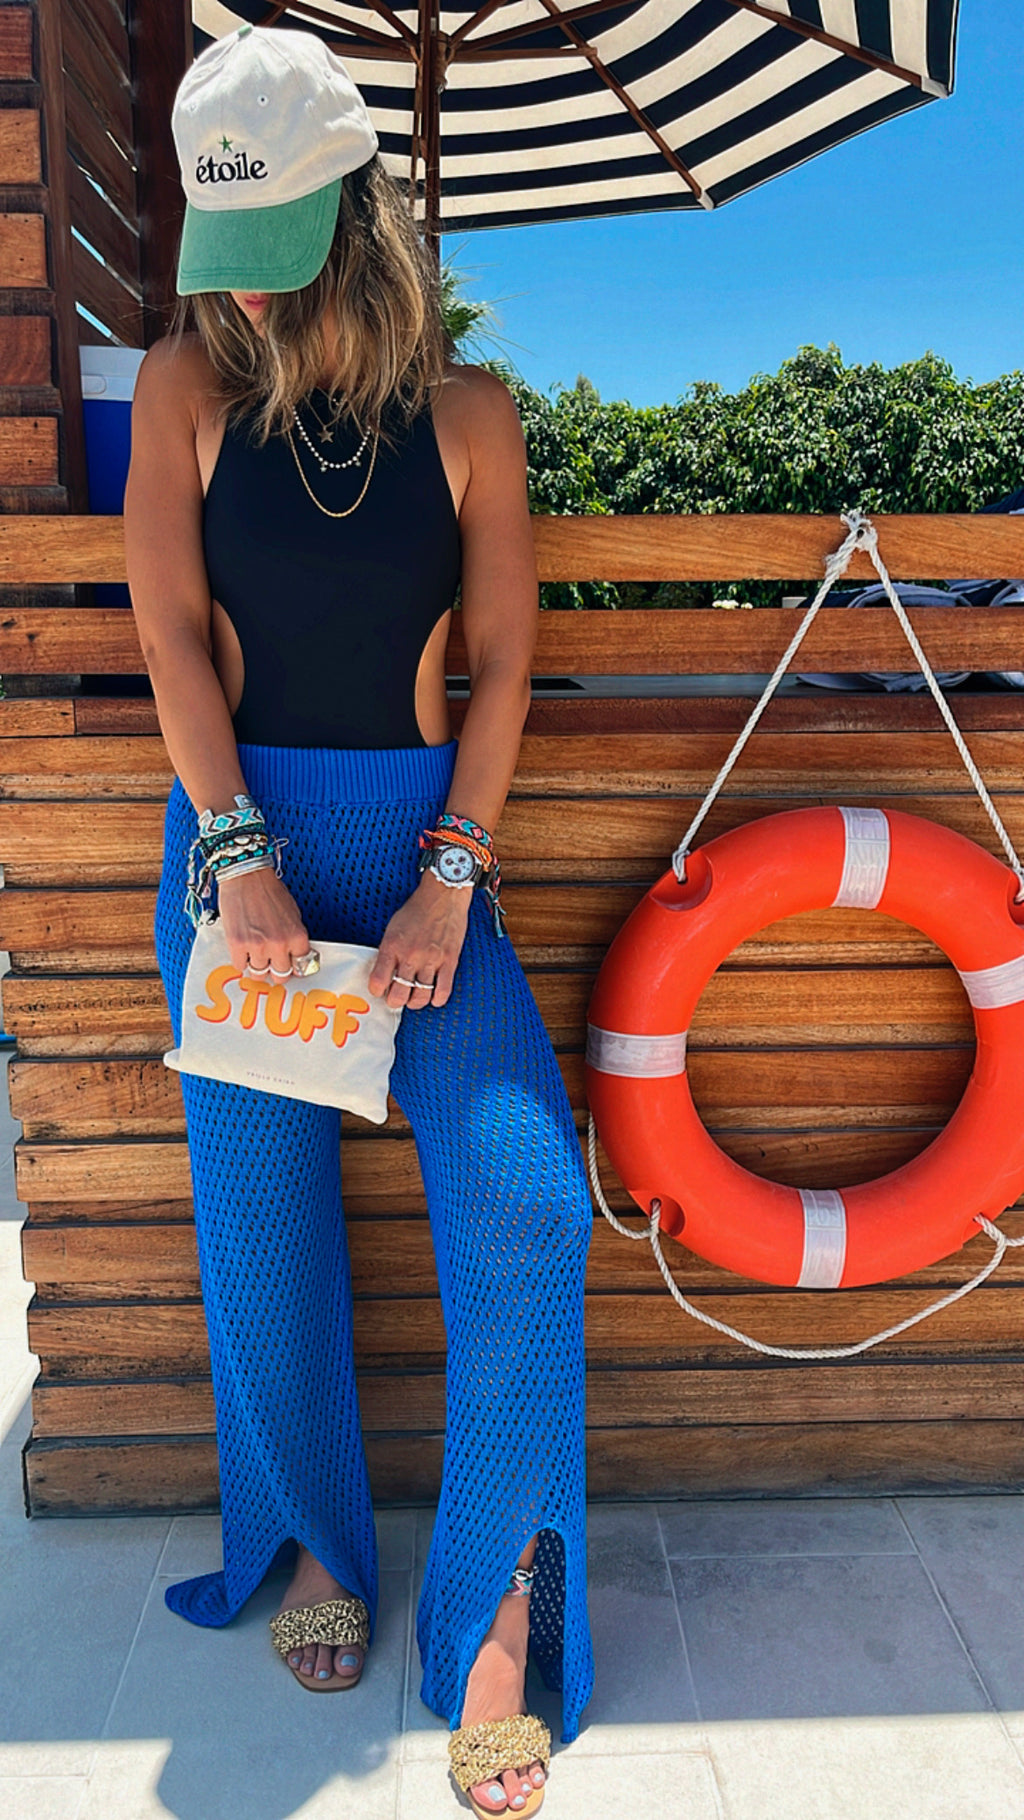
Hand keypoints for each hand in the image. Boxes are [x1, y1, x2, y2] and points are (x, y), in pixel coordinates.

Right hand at [215, 865, 311, 978]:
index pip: (301, 966)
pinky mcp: (237, 945)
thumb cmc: (268, 889)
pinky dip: (241, 960)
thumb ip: (294, 936)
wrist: (246, 876)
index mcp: (297, 936)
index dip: (294, 966)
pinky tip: (242, 948)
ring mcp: (258, 946)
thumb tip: (293, 954)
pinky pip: (240, 966)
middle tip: (270, 962)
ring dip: (257, 966)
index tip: (289, 964)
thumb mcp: (293, 913)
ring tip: (255, 953)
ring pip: (259, 974)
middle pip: (281, 975)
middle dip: (276, 969)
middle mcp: (279, 944)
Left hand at [368, 870, 471, 1010]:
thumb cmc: (417, 909)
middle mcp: (410, 956)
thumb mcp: (393, 927)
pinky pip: (443, 990)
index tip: (379, 990)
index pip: (378, 981)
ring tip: (413, 1000)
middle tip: (396, 999)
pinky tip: (433, 998)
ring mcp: (431, 960)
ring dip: (415, 1003)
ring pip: (421, 996)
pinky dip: (437, 999)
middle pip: (399, 994)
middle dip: (395, 1001)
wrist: (442, 895)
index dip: (377, 990)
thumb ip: (389, 951)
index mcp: (392, 946)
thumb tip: (385, 972)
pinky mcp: (450, 961)